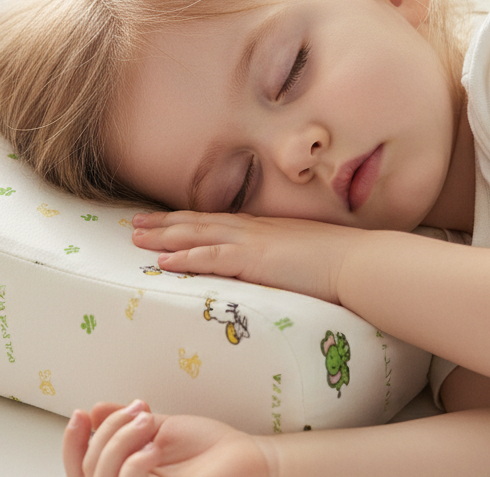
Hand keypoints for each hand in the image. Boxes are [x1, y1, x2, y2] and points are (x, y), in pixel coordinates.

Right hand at [62, 400, 272, 476]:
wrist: (248, 459)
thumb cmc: (208, 448)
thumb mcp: (161, 429)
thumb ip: (126, 423)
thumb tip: (94, 410)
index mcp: (124, 474)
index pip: (80, 470)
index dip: (71, 445)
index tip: (82, 413)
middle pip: (86, 471)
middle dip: (105, 433)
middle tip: (139, 411)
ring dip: (118, 442)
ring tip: (147, 421)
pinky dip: (133, 463)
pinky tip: (153, 448)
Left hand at [132, 211, 366, 303]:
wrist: (355, 261)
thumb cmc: (334, 261)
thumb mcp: (299, 255)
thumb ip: (278, 259)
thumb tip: (267, 269)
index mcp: (260, 228)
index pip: (214, 222)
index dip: (184, 220)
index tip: (160, 220)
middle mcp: (251, 229)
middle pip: (197, 223)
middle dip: (163, 224)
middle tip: (134, 224)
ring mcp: (251, 241)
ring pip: (197, 235)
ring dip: (164, 237)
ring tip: (136, 238)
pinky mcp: (255, 259)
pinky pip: (212, 258)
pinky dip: (186, 258)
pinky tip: (164, 262)